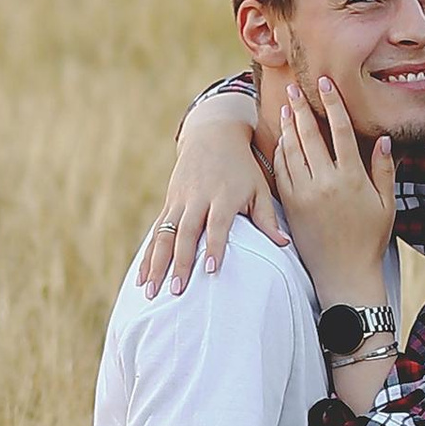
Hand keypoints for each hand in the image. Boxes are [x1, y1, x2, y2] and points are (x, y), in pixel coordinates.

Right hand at [139, 93, 287, 294]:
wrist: (212, 134)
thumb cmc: (242, 167)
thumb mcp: (258, 187)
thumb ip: (267, 218)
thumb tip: (283, 244)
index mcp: (222, 195)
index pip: (217, 224)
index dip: (214, 246)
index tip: (210, 270)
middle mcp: (197, 198)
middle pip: (186, 232)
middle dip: (180, 262)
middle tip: (177, 290)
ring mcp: (179, 201)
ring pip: (164, 234)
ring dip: (156, 264)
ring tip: (150, 291)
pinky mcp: (169, 203)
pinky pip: (155, 232)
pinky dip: (147, 255)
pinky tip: (141, 277)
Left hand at [272, 78, 395, 301]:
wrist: (344, 275)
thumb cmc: (369, 240)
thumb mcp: (386, 205)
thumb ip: (383, 171)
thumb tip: (382, 140)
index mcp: (352, 179)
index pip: (340, 131)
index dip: (333, 104)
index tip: (326, 84)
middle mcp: (325, 183)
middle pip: (309, 136)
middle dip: (301, 108)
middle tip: (293, 88)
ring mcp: (304, 195)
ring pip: (291, 151)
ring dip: (287, 127)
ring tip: (286, 107)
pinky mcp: (290, 206)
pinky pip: (281, 172)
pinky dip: (279, 152)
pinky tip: (281, 140)